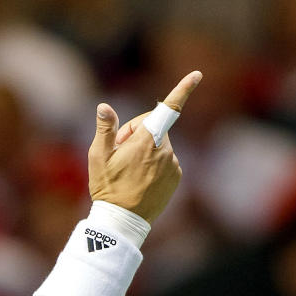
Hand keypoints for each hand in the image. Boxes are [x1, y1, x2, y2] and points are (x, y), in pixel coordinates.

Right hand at [87, 71, 201, 222]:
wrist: (124, 221)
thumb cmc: (107, 186)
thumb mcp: (98, 156)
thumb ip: (105, 128)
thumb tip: (104, 106)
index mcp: (146, 140)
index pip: (167, 109)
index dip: (183, 89)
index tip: (197, 74)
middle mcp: (165, 149)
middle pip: (153, 126)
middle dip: (136, 132)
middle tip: (117, 151)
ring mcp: (173, 163)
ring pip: (159, 144)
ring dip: (144, 149)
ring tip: (128, 170)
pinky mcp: (176, 176)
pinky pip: (165, 159)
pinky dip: (153, 162)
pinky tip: (139, 178)